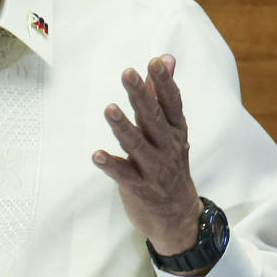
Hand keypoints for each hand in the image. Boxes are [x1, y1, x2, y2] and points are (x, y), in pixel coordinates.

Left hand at [92, 55, 202, 256]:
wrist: (179, 218)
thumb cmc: (170, 164)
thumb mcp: (171, 130)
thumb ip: (162, 94)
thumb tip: (166, 58)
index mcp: (175, 131)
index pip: (172, 103)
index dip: (164, 82)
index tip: (155, 61)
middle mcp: (168, 148)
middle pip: (154, 118)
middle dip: (141, 96)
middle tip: (127, 73)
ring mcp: (155, 169)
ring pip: (137, 144)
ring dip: (123, 127)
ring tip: (109, 109)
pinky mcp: (139, 187)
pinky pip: (123, 174)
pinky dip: (110, 165)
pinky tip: (96, 156)